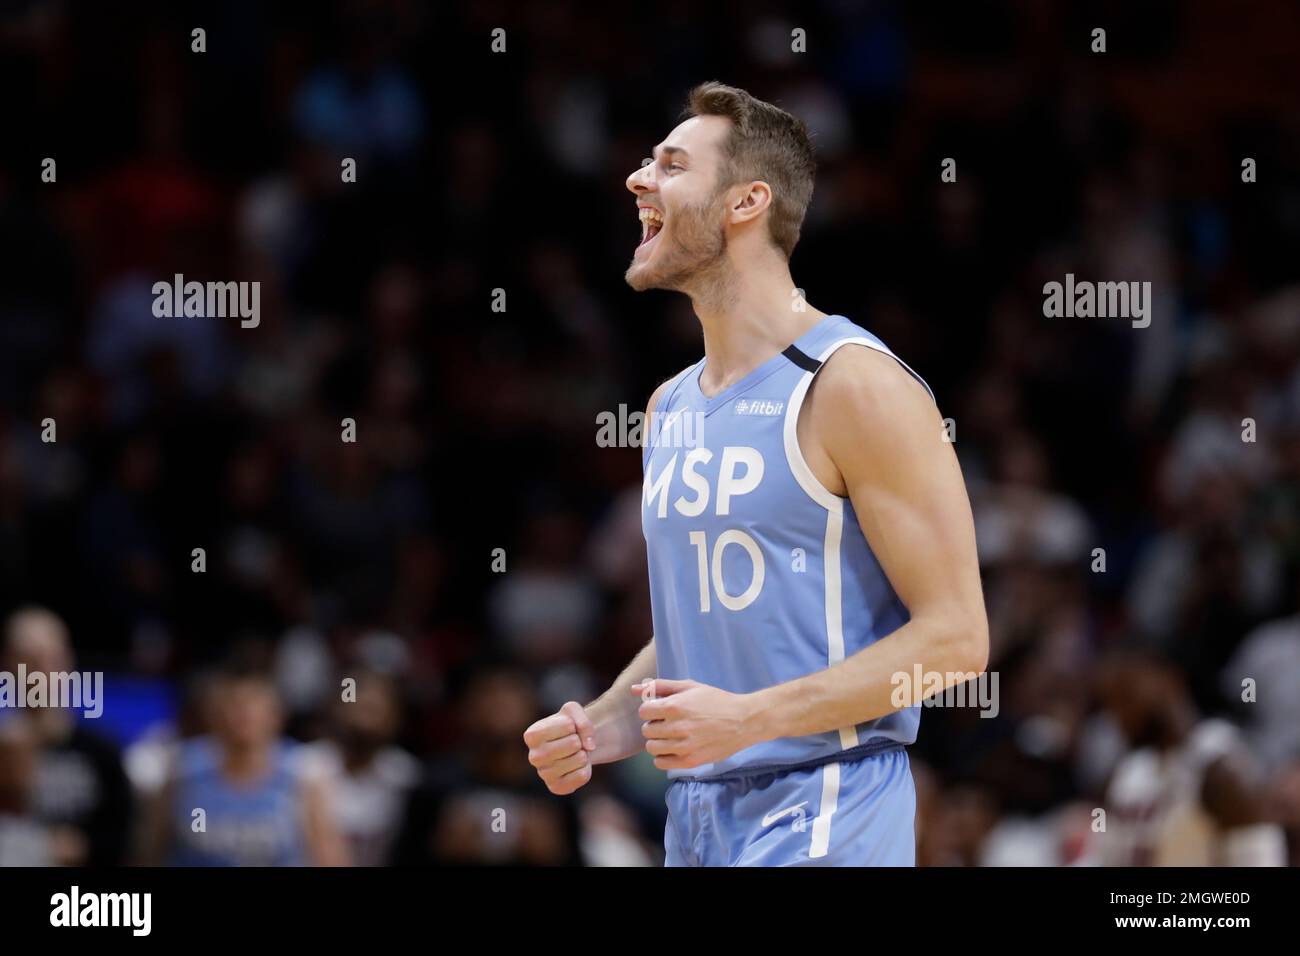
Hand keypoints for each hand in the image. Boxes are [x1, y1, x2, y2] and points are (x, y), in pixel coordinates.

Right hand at [523, 701, 595, 794]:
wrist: (573, 744)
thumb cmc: (569, 725)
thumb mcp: (573, 710)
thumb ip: (583, 721)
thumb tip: (589, 746)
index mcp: (532, 735)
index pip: (568, 726)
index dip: (574, 724)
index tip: (567, 728)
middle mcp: (534, 756)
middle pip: (574, 744)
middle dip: (580, 740)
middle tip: (573, 742)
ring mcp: (544, 774)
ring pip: (580, 759)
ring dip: (584, 754)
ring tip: (574, 754)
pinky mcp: (556, 787)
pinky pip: (582, 776)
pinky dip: (586, 768)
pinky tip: (575, 767)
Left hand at [632, 678, 763, 770]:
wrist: (743, 721)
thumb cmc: (715, 700)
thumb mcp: (690, 686)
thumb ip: (660, 686)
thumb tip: (634, 689)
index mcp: (674, 706)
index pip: (643, 712)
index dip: (651, 710)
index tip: (661, 711)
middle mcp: (677, 727)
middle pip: (646, 730)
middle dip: (654, 725)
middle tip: (669, 724)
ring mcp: (684, 746)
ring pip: (652, 748)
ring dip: (658, 741)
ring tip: (671, 736)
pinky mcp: (691, 761)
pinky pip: (661, 763)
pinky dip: (664, 757)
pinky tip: (675, 748)